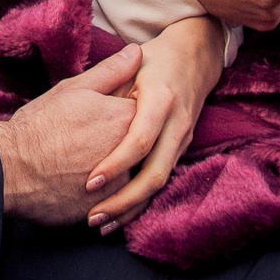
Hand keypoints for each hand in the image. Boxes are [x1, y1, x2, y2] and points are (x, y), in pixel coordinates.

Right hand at [0, 44, 141, 223]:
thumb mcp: (73, 90)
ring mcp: (120, 185)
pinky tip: (91, 191)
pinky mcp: (106, 209)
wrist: (11, 169)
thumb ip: (111, 72)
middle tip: (96, 144)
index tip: (112, 117)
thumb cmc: (39, 125)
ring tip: (93, 169)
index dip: (131, 113)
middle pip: (145, 149)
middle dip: (129, 147)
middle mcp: (130, 153)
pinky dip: (112, 199)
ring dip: (123, 176)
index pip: (148, 113)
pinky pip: (121, 206)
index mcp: (125, 118)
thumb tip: (138, 51)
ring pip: (135, 180)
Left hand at [85, 17, 226, 234]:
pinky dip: (142, 198)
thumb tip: (83, 106)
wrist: (196, 55)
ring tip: (102, 224)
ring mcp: (183, 138)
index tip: (90, 182)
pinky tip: (121, 212)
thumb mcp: (133, 63)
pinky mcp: (183, 146)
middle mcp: (177, 123)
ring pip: (161, 182)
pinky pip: (163, 178)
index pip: (139, 141)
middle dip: (124, 201)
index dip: (116, 164)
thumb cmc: (156, 58)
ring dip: (132, 207)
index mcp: (161, 100)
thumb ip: (110, 82)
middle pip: (155, 173)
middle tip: (93, 218)